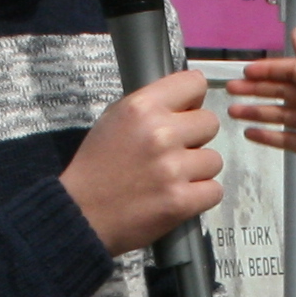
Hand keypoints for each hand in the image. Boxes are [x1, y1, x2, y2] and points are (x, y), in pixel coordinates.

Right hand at [60, 67, 221, 255]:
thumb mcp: (115, 119)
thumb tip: (188, 103)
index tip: (184, 114)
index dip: (193, 100)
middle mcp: (160, 133)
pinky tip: (178, 197)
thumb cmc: (97, 166)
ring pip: (214, 160)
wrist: (81, 213)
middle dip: (195, 138)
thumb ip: (151, 107)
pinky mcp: (181, 201)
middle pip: (210, 123)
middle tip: (174, 153)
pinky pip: (214, 191)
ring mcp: (172, 169)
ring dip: (197, 170)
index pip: (195, 83)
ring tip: (172, 179)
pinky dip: (199, 196)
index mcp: (142, 107)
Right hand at [227, 29, 295, 195]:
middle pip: (280, 92)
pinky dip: (267, 135)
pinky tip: (250, 133)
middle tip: (232, 90)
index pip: (289, 71)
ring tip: (234, 112)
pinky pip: (284, 138)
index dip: (267, 70)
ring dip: (256, 112)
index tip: (246, 71)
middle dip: (256, 90)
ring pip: (279, 115)